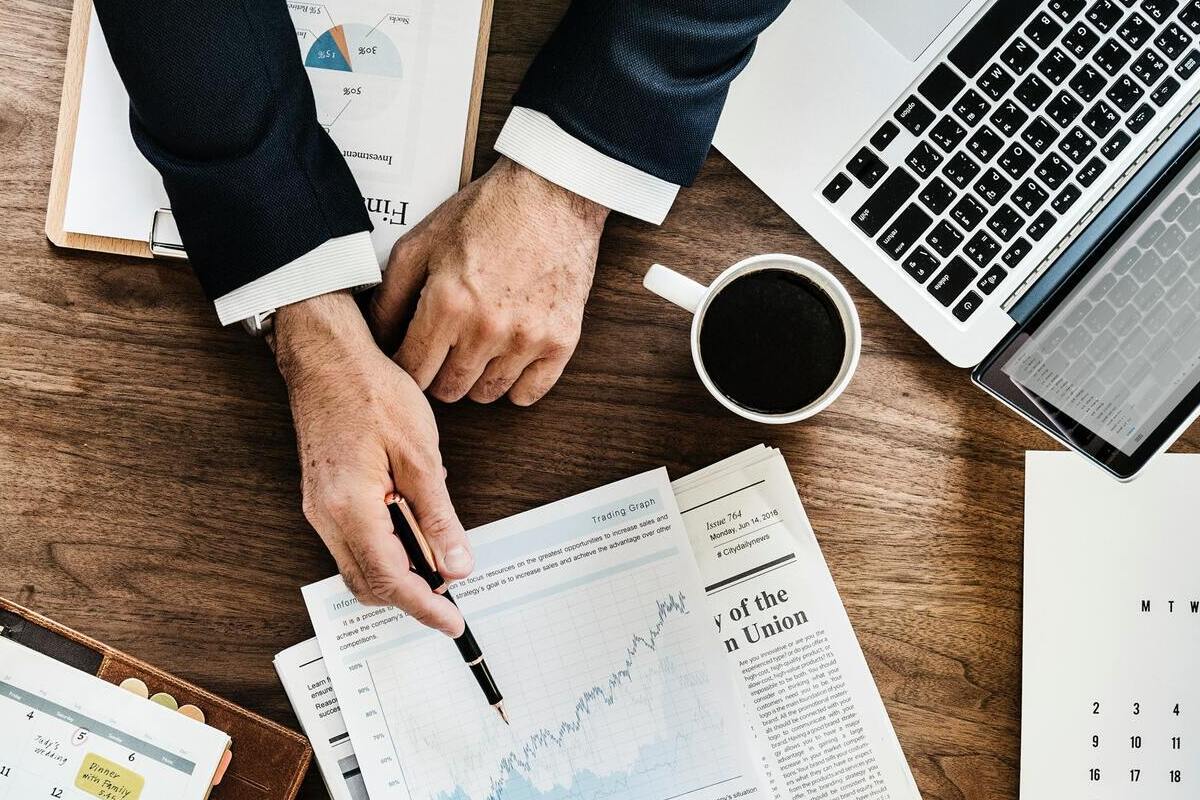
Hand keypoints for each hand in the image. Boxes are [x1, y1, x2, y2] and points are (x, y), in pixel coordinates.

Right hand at [274, 292, 472, 635]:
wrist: (328, 358)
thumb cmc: (371, 392)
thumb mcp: (421, 455)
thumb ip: (438, 517)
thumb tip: (455, 564)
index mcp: (349, 507)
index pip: (389, 580)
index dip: (424, 607)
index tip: (451, 622)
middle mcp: (325, 516)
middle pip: (368, 584)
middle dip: (410, 596)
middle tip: (451, 588)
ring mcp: (319, 509)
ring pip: (358, 567)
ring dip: (398, 572)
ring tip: (437, 555)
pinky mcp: (322, 498)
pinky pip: (353, 543)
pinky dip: (385, 549)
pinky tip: (412, 528)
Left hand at [370, 156, 608, 405]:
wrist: (553, 193)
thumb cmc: (487, 212)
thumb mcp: (422, 243)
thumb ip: (390, 295)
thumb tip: (376, 338)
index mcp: (447, 302)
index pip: (412, 371)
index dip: (405, 368)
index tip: (411, 357)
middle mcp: (486, 327)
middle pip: (448, 390)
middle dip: (438, 375)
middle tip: (443, 350)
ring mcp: (527, 338)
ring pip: (486, 395)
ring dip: (475, 379)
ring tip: (476, 349)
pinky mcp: (561, 340)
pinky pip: (528, 393)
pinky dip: (515, 384)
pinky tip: (507, 358)